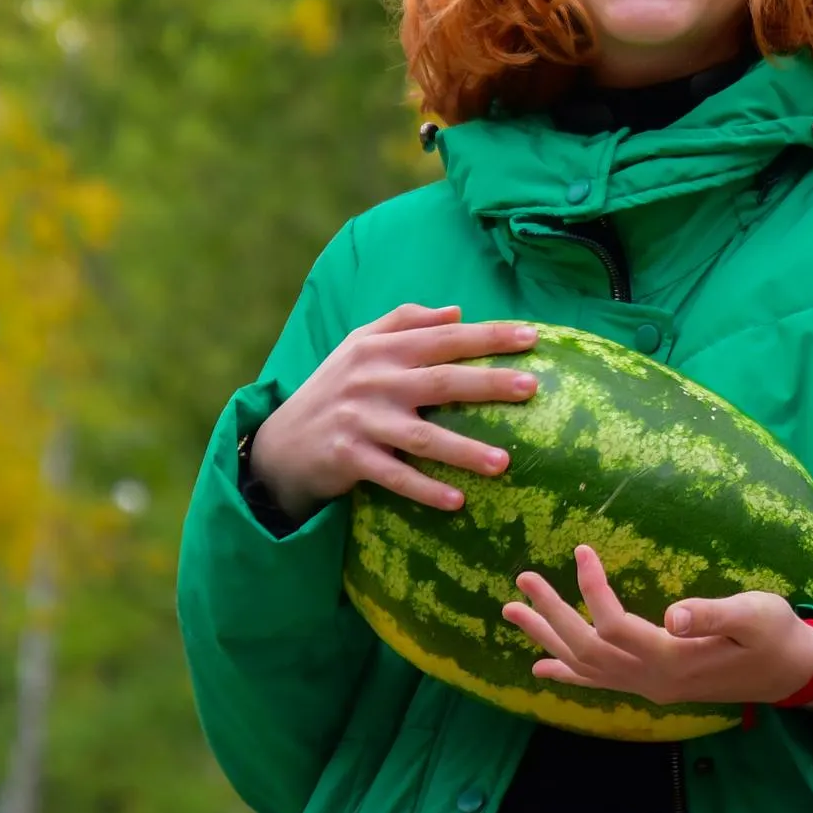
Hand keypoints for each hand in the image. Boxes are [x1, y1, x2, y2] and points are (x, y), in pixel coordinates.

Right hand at [249, 304, 538, 519]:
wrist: (281, 443)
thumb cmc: (335, 388)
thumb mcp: (359, 344)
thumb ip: (405, 321)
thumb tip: (458, 312)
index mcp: (381, 348)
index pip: (444, 338)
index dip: (489, 336)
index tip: (532, 337)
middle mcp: (373, 380)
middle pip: (441, 381)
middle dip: (488, 384)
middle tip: (532, 388)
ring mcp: (361, 421)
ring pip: (422, 436)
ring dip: (464, 450)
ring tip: (504, 462)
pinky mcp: (348, 458)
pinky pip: (394, 477)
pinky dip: (425, 489)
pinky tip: (457, 500)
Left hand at [501, 545, 812, 708]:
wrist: (791, 673)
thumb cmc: (775, 635)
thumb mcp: (754, 615)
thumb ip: (713, 615)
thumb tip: (675, 615)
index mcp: (672, 659)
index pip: (614, 625)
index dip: (592, 588)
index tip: (582, 548)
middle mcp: (651, 680)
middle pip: (585, 650)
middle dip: (550, 615)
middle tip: (522, 581)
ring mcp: (649, 687)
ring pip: (584, 667)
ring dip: (547, 639)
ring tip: (512, 612)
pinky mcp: (653, 685)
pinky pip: (599, 683)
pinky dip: (566, 674)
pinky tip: (541, 668)